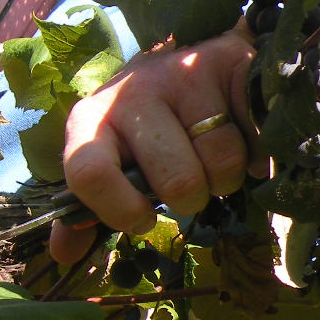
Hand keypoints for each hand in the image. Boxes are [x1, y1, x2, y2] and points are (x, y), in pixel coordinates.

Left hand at [50, 25, 263, 265]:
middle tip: (186, 184)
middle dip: (190, 201)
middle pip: (176, 181)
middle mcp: (131, 92)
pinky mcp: (227, 62)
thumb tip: (63, 256)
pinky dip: (256, 155)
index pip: (89, 172)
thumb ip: (85, 212)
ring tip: (210, 157)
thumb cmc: (139, 130)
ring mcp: (181, 73)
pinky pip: (255, 137)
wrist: (180, 66)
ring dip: (225, 178)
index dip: (121, 211)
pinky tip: (239, 138)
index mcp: (89, 121)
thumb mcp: (106, 165)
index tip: (142, 219)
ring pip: (222, 163)